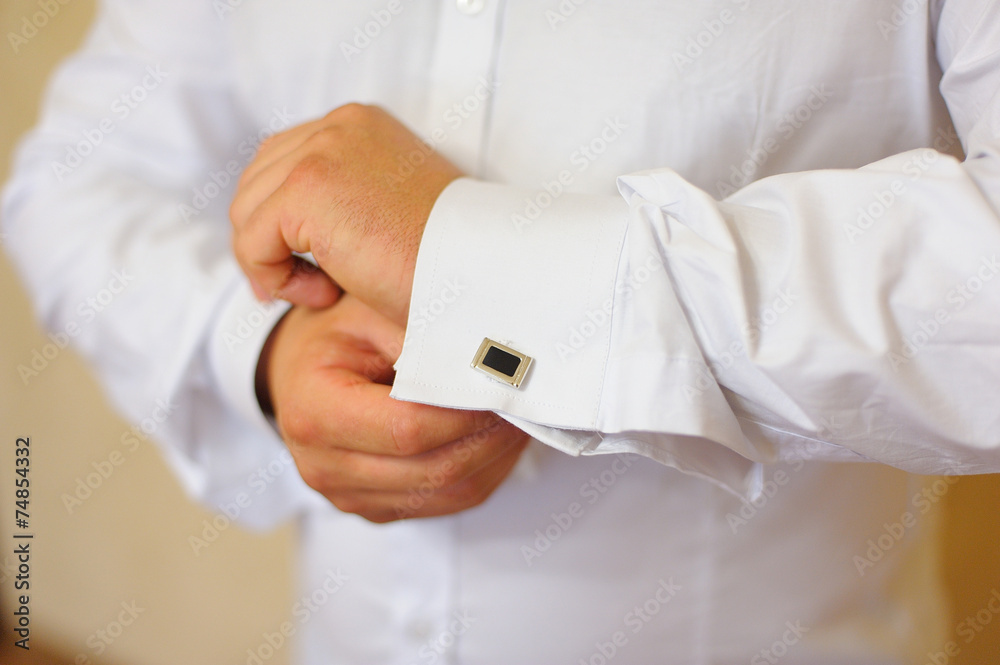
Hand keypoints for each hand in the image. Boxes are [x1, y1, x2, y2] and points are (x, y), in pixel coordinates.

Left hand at [230, 103, 462, 325]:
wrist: (477, 270)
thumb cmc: (444, 257)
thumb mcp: (388, 209)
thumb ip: (344, 197)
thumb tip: (287, 225)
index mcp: (358, 124)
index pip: (283, 161)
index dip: (279, 220)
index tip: (305, 266)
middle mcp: (337, 126)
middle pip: (256, 183)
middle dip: (269, 241)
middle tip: (306, 286)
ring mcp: (320, 153)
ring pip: (247, 214)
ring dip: (275, 263)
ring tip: (325, 291)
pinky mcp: (306, 190)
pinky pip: (252, 243)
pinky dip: (277, 279)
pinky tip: (326, 294)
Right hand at [261, 295, 528, 522]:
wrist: (301, 368)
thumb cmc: (336, 333)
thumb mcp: (370, 311)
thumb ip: (423, 334)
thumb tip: (492, 357)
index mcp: (312, 412)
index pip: (408, 428)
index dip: (466, 411)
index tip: (506, 386)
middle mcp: (323, 466)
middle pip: (434, 470)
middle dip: (490, 436)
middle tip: (528, 401)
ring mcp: (349, 496)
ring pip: (448, 494)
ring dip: (495, 458)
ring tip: (520, 416)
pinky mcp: (377, 508)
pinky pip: (446, 504)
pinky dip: (483, 473)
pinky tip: (499, 437)